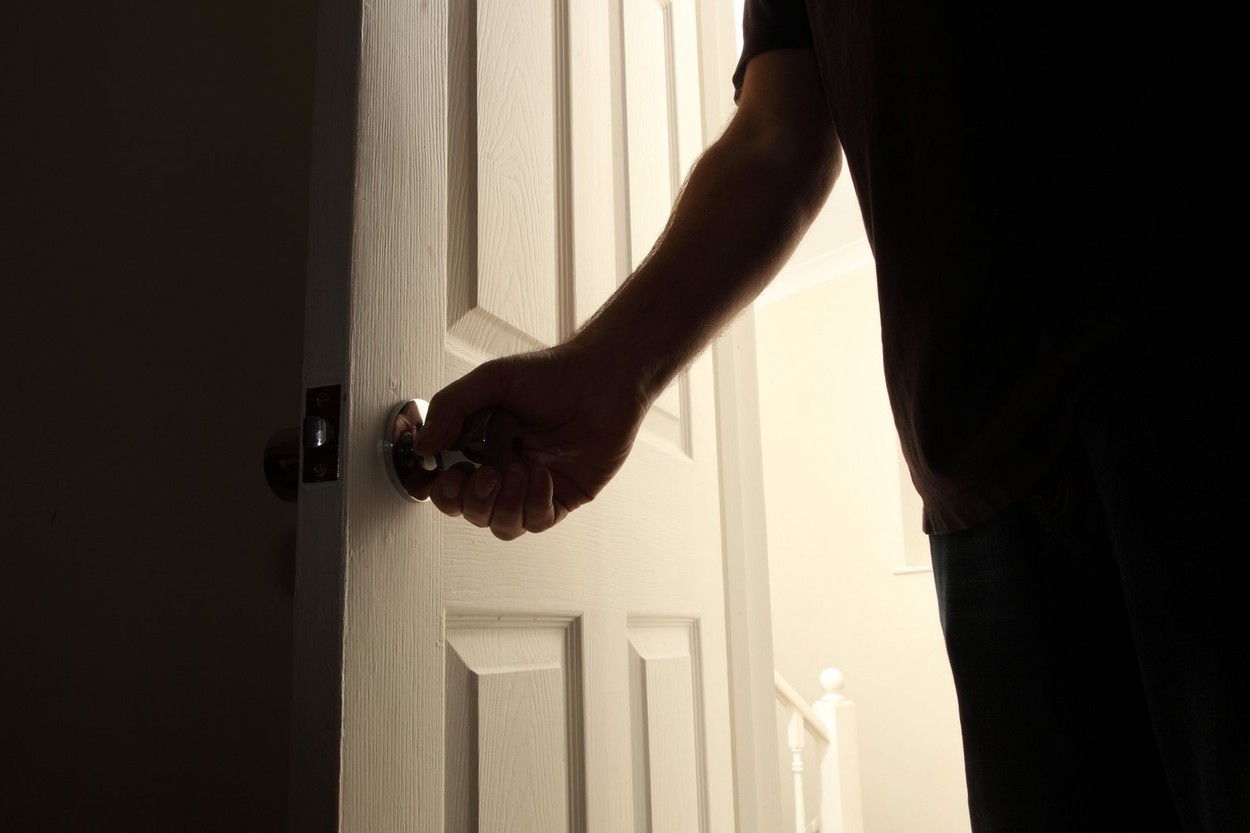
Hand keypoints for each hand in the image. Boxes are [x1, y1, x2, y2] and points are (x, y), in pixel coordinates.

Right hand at [411, 343, 649, 539]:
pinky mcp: (563, 497)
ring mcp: (532, 487)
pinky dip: (535, 503)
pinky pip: (538, 521)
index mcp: (479, 448)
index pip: (449, 488)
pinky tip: (543, 474)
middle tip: (489, 474)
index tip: (449, 477)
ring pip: (503, 525)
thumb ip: (451, 407)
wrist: (604, 378)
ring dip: (505, 504)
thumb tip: (422, 447)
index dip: (444, 493)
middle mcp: (504, 471)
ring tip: (520, 470)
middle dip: (474, 501)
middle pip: (472, 513)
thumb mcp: (492, 380)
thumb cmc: (553, 374)